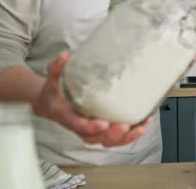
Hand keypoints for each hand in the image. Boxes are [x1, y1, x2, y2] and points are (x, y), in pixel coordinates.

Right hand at [33, 52, 148, 146]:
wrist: (52, 104)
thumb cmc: (55, 91)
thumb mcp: (53, 78)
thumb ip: (57, 68)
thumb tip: (64, 56)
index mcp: (66, 115)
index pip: (77, 124)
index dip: (90, 126)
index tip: (102, 123)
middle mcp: (80, 127)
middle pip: (97, 137)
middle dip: (112, 134)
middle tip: (124, 126)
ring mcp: (91, 131)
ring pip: (108, 140)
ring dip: (125, 137)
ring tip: (140, 128)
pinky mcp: (101, 131)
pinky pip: (115, 138)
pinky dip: (130, 134)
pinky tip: (143, 125)